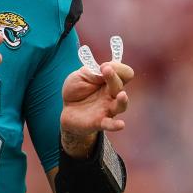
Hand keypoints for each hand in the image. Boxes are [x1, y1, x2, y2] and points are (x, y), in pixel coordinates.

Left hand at [60, 36, 134, 156]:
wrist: (67, 109)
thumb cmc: (76, 90)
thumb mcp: (80, 76)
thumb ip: (92, 72)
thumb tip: (106, 67)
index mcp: (110, 81)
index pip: (124, 73)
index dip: (117, 68)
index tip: (103, 66)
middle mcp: (112, 95)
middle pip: (120, 85)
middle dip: (113, 77)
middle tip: (105, 69)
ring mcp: (107, 108)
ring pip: (120, 105)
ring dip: (122, 100)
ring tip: (122, 95)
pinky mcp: (99, 122)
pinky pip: (110, 124)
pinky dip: (115, 125)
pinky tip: (121, 125)